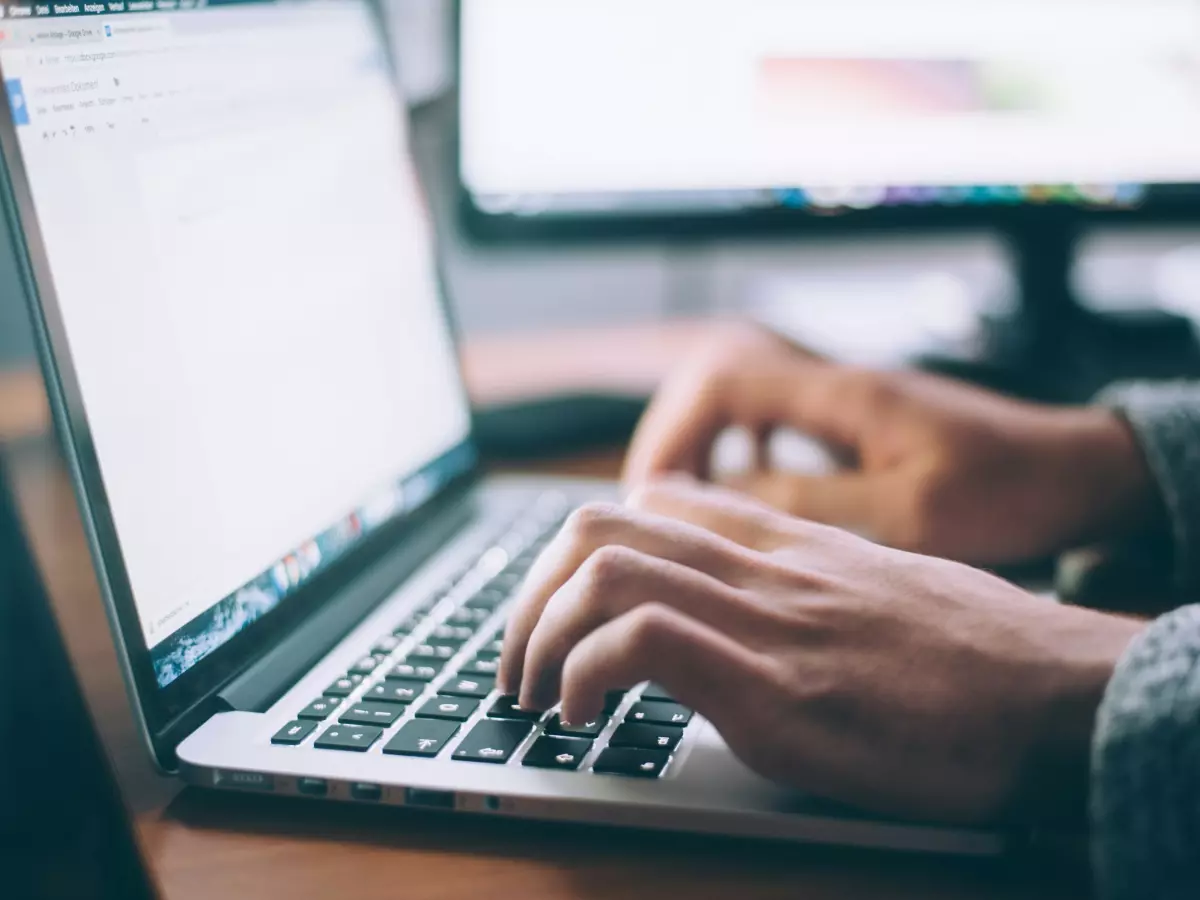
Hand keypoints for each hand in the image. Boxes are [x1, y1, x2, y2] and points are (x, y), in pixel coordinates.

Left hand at [499, 479, 1142, 824]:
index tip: (559, 608)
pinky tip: (581, 717)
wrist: (1061, 695)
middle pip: (600, 525)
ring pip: (602, 568)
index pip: (652, 502)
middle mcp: (763, 567)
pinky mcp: (775, 688)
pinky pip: (640, 640)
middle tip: (518, 661)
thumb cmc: (979, 658)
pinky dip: (583, 673)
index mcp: (785, 545)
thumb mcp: (880, 591)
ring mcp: (765, 620)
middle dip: (529, 593)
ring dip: (537, 634)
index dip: (579, 550)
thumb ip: (805, 584)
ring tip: (534, 695)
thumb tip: (750, 611)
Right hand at [623, 323, 1159, 566]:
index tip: (653, 492)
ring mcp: (844, 399)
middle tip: (651, 501)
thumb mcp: (907, 513)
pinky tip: (739, 488)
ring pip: (740, 398)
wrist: (1074, 471)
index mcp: (843, 394)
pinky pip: (772, 419)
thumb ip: (809, 501)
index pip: (723, 380)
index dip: (673, 432)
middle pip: (716, 378)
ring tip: (681, 499)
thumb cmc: (1006, 491)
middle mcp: (835, 384)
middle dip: (673, 436)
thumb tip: (719, 498)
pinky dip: (739, 448)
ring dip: (702, 442)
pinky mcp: (856, 420)